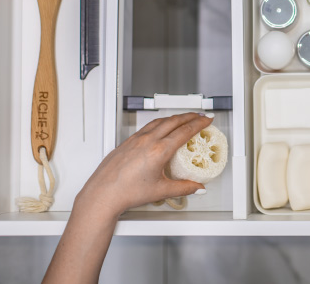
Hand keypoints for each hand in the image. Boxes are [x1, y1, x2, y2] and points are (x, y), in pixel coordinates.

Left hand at [74, 112, 211, 218]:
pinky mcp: (127, 141)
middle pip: (174, 121)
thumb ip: (184, 188)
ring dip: (175, 117)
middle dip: (190, 116)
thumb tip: (197, 188)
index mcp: (159, 151)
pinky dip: (160, 122)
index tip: (206, 120)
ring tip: (183, 118)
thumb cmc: (126, 192)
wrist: (103, 194)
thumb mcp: (161, 191)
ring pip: (160, 121)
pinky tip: (161, 126)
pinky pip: (148, 126)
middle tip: (199, 116)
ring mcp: (136, 139)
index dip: (199, 124)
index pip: (184, 132)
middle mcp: (147, 141)